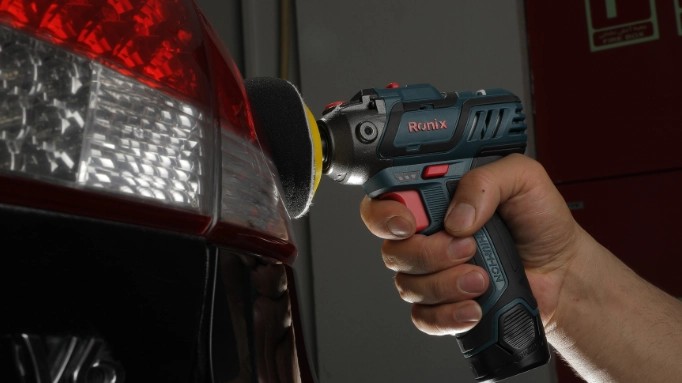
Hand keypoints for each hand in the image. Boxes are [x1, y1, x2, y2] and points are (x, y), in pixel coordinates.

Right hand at [359, 153, 584, 334]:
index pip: (384, 201)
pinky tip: (474, 307)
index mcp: (435, 199)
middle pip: (392, 249)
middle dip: (428, 253)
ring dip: (446, 285)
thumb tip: (456, 215)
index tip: (407, 223)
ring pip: (407, 285)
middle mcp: (427, 235)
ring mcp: (433, 272)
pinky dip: (447, 316)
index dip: (384, 214)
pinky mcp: (443, 305)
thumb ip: (485, 180)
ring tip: (483, 278)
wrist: (563, 271)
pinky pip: (423, 317)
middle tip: (467, 247)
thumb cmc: (541, 222)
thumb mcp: (523, 178)